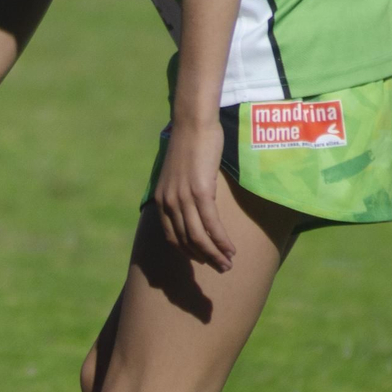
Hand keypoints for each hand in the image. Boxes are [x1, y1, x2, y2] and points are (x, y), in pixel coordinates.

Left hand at [152, 118, 234, 268]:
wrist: (193, 123)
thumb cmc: (190, 145)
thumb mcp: (180, 174)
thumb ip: (182, 191)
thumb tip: (192, 203)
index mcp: (161, 200)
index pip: (172, 237)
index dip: (188, 252)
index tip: (202, 259)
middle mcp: (169, 203)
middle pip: (185, 242)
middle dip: (203, 258)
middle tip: (219, 268)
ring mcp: (183, 199)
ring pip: (198, 237)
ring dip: (214, 255)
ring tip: (227, 264)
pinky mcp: (200, 193)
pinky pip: (211, 224)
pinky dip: (221, 240)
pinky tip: (230, 249)